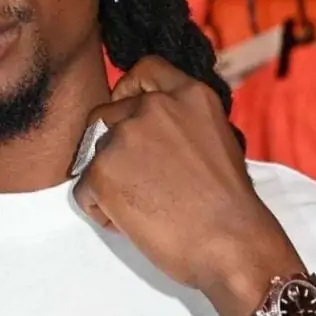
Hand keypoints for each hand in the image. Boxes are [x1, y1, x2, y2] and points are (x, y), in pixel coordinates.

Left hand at [72, 57, 300, 315]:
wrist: (232, 245)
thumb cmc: (230, 207)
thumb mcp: (216, 141)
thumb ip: (182, 124)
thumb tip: (154, 132)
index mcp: (189, 95)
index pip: (145, 70)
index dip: (129, 90)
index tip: (127, 110)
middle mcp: (154, 107)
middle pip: (106, 117)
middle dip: (113, 149)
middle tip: (139, 184)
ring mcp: (124, 136)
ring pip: (93, 156)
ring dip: (109, 183)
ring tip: (146, 210)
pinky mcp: (101, 171)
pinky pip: (83, 190)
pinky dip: (101, 211)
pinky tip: (135, 225)